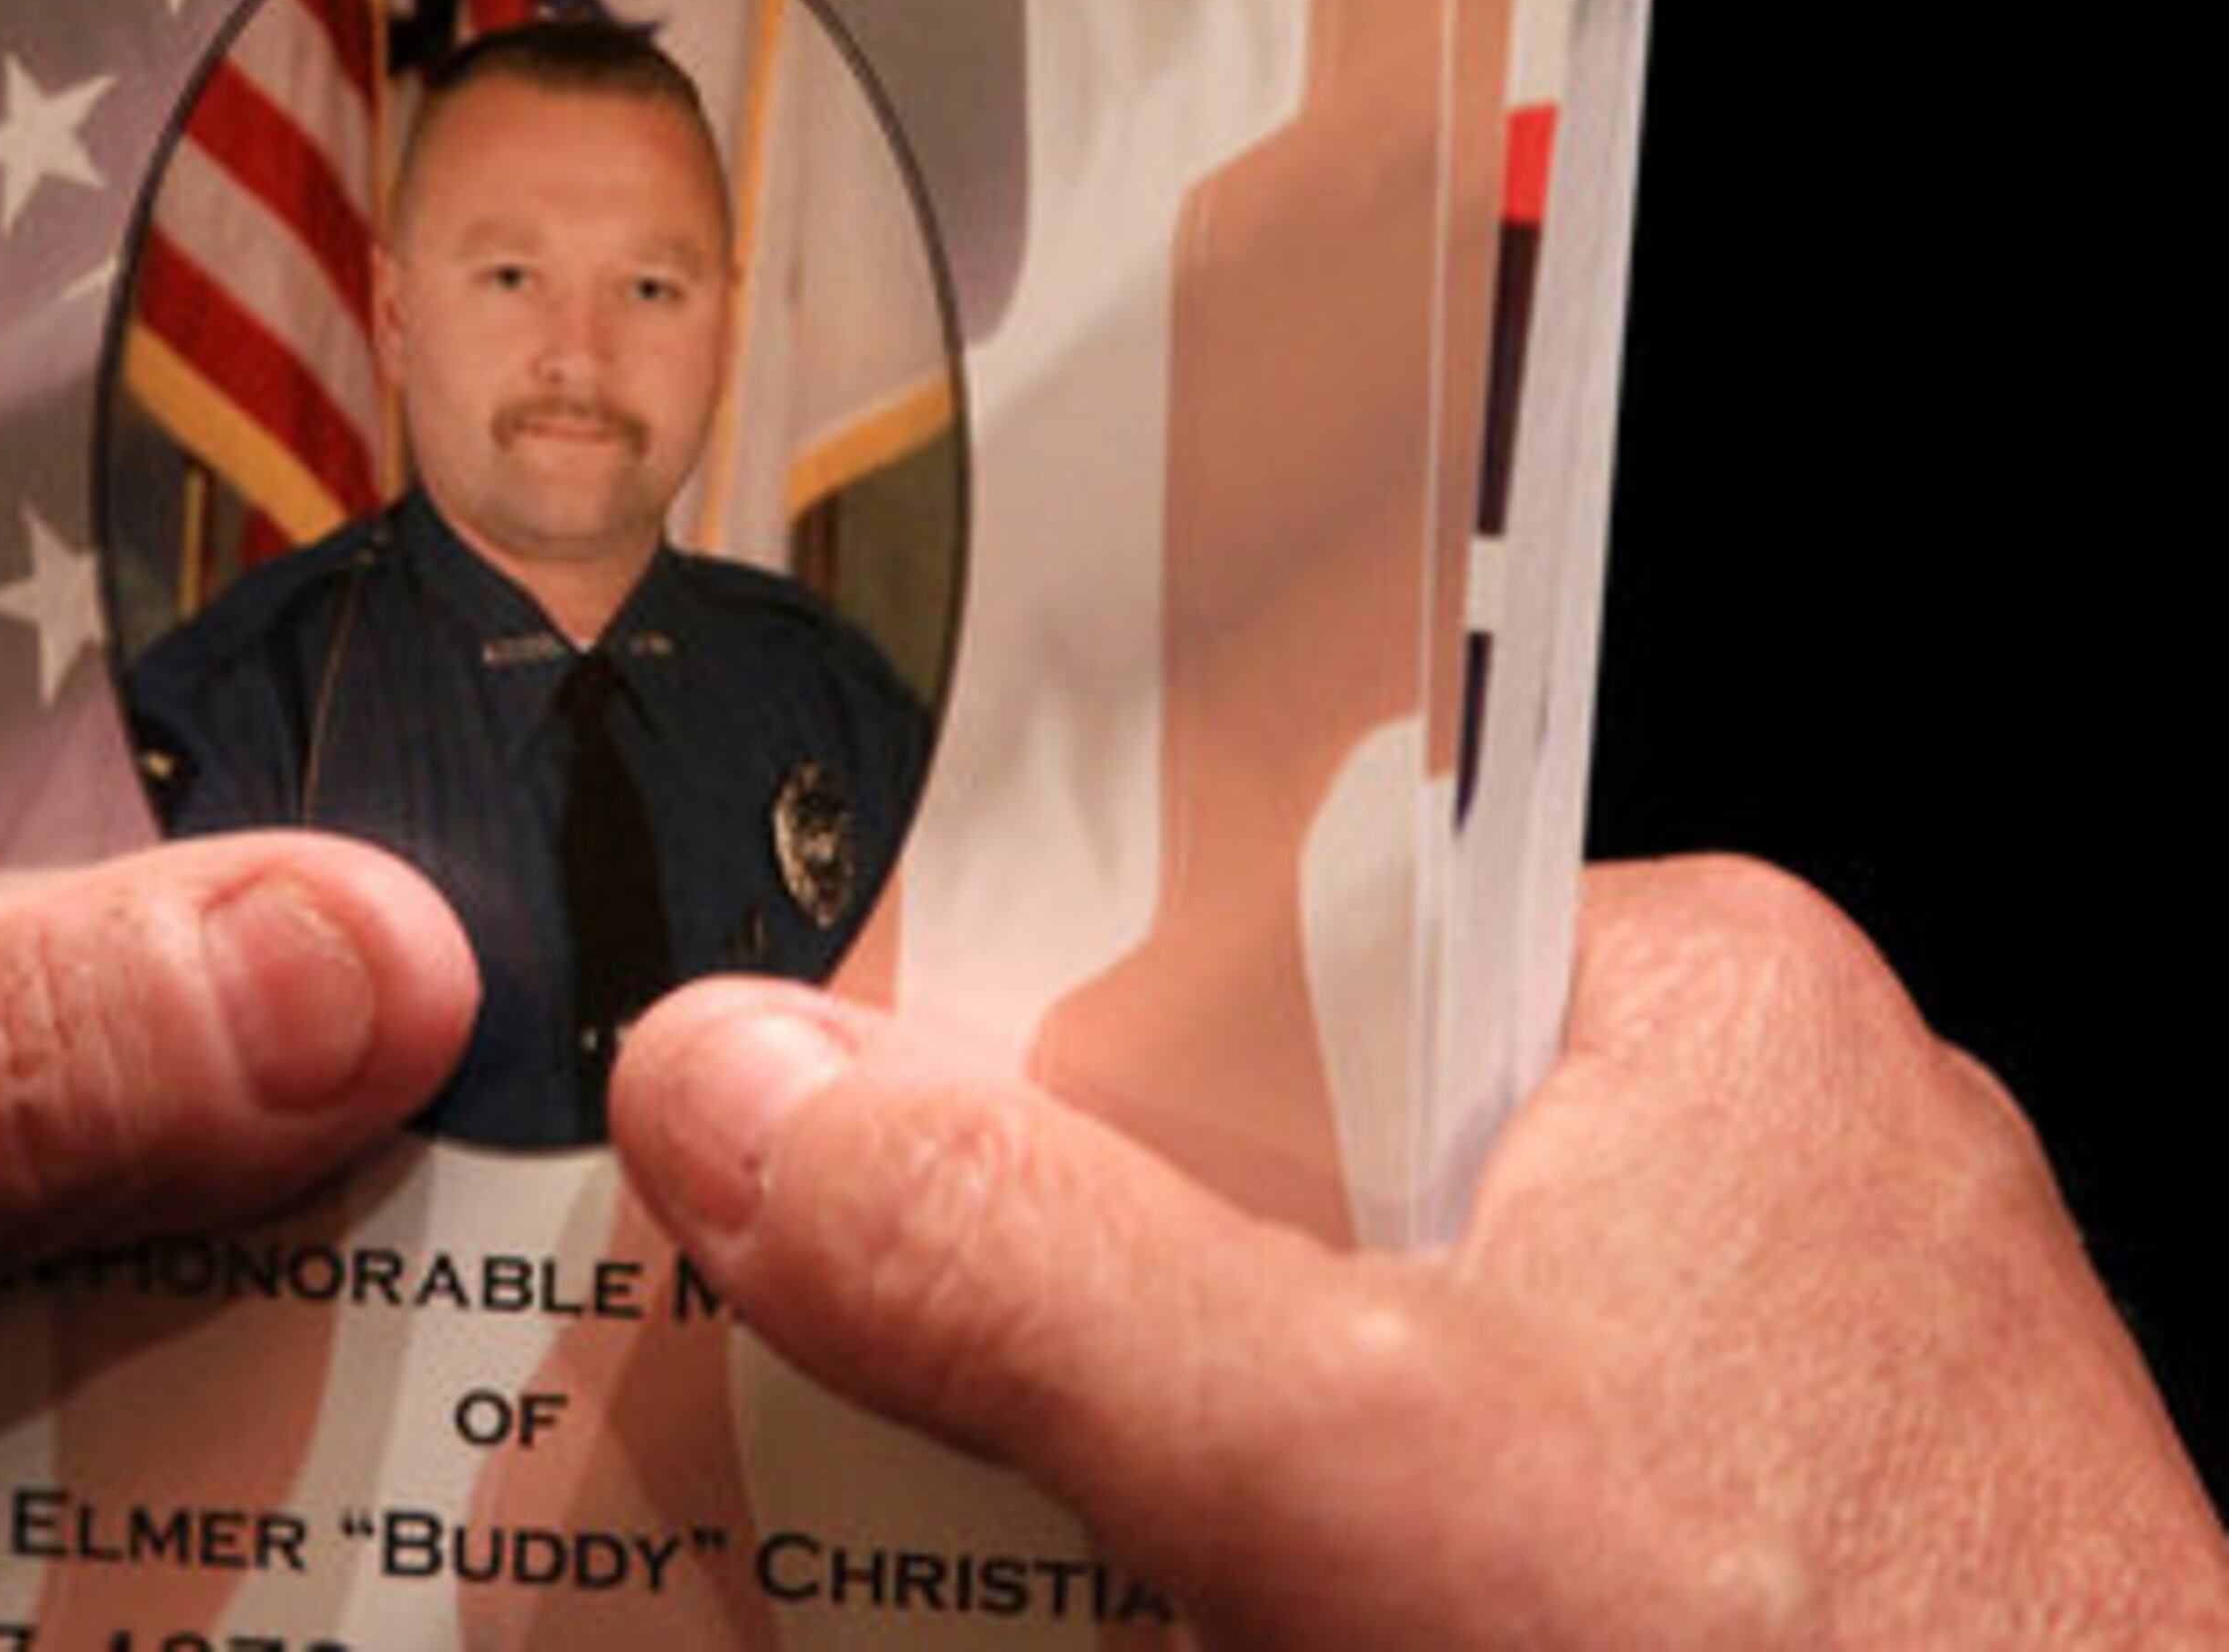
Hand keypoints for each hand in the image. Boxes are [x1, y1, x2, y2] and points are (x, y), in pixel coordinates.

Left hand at [0, 489, 477, 1643]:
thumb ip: (1, 1056)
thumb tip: (395, 956)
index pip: (40, 567)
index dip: (294, 646)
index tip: (534, 733)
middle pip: (40, 822)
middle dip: (258, 938)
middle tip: (526, 1027)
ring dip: (146, 1132)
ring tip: (405, 1201)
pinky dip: (16, 1253)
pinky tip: (157, 1333)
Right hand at [612, 856, 2228, 1644]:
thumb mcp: (1361, 1469)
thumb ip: (1021, 1269)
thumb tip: (721, 1078)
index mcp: (1690, 988)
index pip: (1259, 915)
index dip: (1016, 1007)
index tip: (818, 1103)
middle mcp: (1751, 1139)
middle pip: (1279, 1145)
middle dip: (1071, 1265)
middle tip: (851, 1357)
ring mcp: (1776, 1363)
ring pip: (1353, 1331)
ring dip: (1167, 1428)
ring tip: (989, 1509)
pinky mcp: (1769, 1536)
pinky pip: (1454, 1473)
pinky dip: (1305, 1536)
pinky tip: (1194, 1603)